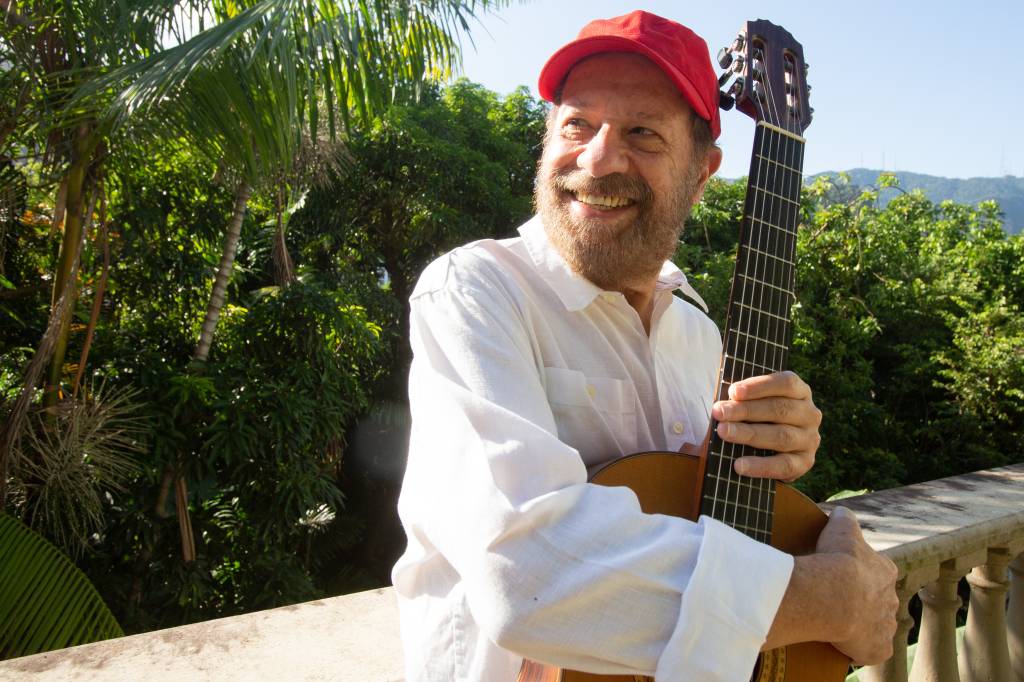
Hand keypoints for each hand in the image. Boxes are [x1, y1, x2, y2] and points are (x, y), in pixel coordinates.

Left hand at [710, 370, 820, 480]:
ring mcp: (809, 439)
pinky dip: (761, 466)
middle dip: (746, 410)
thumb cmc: (757, 417)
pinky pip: (785, 466)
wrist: (770, 450)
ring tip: (723, 432)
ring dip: (749, 434)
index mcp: (800, 392)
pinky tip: (739, 465)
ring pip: (781, 436)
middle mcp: (809, 414)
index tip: (733, 391)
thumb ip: (744, 399)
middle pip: (780, 409)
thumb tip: (722, 403)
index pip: (785, 383)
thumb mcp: (755, 402)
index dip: (759, 386)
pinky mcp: (805, 462)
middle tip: (719, 412)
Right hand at [764, 507, 898, 662]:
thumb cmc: (836, 561)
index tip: (842, 574)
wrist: (832, 595)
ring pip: (875, 626)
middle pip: (877, 600)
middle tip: (836, 599)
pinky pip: (872, 651)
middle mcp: (891, 599)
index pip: (877, 571)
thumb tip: (842, 511)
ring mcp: (886, 626)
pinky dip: (861, 650)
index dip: (859, 573)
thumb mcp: (839, 528)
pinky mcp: (878, 650)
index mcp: (885, 571)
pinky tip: (845, 645)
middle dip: (862, 600)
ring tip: (836, 622)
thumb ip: (845, 518)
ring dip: (861, 625)